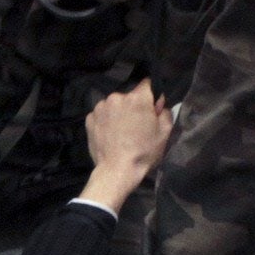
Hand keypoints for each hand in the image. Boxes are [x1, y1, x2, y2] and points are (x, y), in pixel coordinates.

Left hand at [77, 81, 173, 209]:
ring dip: (118, 113)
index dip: (151, 95)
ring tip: (121, 132)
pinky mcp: (89, 118)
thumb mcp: (165, 132)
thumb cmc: (144, 152)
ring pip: (114, 105)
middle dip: (133, 106)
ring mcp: (100, 107)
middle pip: (129, 96)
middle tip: (136, 125)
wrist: (117, 171)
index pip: (147, 84)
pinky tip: (110, 135)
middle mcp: (116, 97)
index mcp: (137, 98)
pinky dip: (106, 121)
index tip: (151, 107)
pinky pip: (102, 114)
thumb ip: (164, 111)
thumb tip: (158, 103)